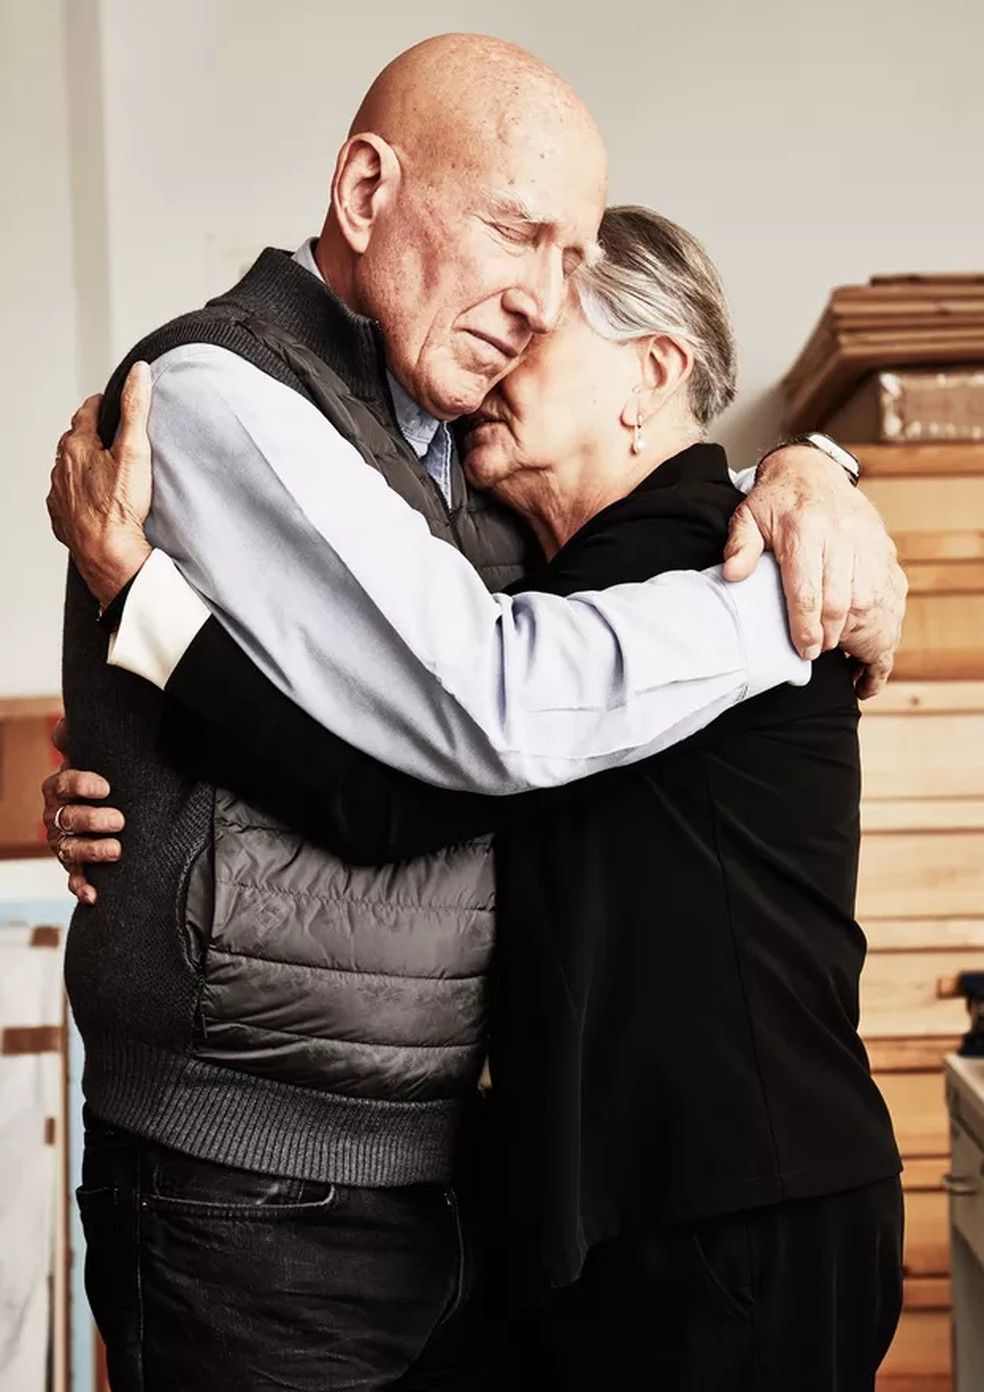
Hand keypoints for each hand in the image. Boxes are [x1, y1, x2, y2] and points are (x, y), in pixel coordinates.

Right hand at [42, 722, 123, 903]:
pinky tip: (94, 895)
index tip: (105, 786)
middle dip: (92, 819)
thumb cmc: (108, 776)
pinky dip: (82, 887)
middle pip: (66, 818)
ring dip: (91, 850)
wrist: (119, 802)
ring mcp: (65, 842)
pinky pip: (74, 878)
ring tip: (117, 849)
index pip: (62, 784)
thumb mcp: (99, 753)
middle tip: (119, 819)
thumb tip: (64, 728)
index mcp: (60, 788)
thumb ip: (79, 737)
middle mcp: (58, 816)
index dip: (81, 784)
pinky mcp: (77, 865)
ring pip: (69, 849)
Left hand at [47, 362, 154, 608]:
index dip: (99, 406)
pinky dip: (76, 493)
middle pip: (73, 442)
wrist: (106, 552)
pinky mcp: (62, 517)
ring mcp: (59, 494)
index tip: (106, 403)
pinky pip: (66, 498)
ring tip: (100, 468)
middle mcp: (62, 468)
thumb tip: (139, 373)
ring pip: (67, 470)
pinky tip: (91, 499)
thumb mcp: (134, 450)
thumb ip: (136, 408)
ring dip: (81, 466)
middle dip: (88, 435)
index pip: (85, 414)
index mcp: (77, 446)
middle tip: (106, 434)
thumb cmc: (119, 507)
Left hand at [723, 445, 906, 694]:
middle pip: (840, 599)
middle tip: (817, 651)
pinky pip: (885, 586)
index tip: (805, 650)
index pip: (806, 589)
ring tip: (837, 643)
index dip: (806, 625)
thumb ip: (739, 546)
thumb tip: (732, 574)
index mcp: (804, 530)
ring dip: (855, 627)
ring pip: (867, 597)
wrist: (813, 471)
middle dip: (830, 633)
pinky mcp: (881, 544)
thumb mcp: (748, 516)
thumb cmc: (775, 501)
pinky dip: (876, 612)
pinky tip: (861, 626)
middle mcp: (840, 534)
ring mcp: (866, 539)